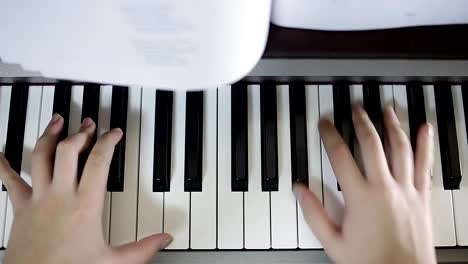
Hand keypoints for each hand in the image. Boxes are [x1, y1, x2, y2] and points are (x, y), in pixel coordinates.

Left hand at [0, 115, 171, 263]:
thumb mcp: (113, 263)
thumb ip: (142, 250)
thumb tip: (163, 239)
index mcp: (84, 205)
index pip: (98, 162)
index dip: (108, 142)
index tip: (114, 133)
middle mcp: (59, 196)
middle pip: (68, 151)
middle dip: (80, 132)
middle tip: (88, 123)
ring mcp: (37, 199)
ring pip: (40, 157)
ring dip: (49, 136)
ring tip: (56, 121)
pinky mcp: (20, 208)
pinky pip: (8, 180)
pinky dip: (3, 164)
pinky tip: (0, 154)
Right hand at [294, 106, 435, 263]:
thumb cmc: (369, 262)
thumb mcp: (333, 243)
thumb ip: (314, 214)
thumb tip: (299, 189)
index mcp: (360, 197)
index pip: (340, 156)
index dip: (330, 135)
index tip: (325, 123)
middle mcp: (384, 188)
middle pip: (371, 144)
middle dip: (362, 122)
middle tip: (355, 108)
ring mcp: (406, 190)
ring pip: (399, 148)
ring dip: (392, 125)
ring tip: (386, 109)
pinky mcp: (422, 196)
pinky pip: (425, 164)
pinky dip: (425, 144)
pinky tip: (425, 128)